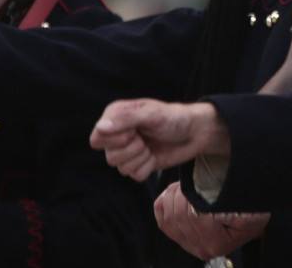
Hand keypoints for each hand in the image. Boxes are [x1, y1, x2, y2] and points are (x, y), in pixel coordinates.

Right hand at [90, 100, 229, 180]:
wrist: (194, 133)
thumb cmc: (173, 118)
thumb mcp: (151, 114)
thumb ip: (125, 119)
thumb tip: (100, 127)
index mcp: (115, 117)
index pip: (97, 138)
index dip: (114, 140)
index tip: (133, 132)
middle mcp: (118, 134)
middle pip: (109, 157)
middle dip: (132, 150)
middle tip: (145, 139)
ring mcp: (128, 151)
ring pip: (121, 169)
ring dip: (141, 159)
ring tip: (150, 146)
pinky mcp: (139, 164)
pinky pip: (134, 176)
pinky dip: (147, 168)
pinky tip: (154, 156)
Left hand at [154, 181, 267, 259]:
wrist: (253, 222)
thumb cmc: (253, 214)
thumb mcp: (253, 214)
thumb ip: (236, 214)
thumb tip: (213, 212)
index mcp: (217, 242)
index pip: (194, 217)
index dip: (190, 196)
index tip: (196, 182)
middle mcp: (201, 248)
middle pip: (178, 218)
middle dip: (179, 195)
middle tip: (189, 181)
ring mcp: (189, 245)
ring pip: (168, 219)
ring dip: (171, 198)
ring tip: (183, 186)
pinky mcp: (181, 239)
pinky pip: (162, 222)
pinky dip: (163, 205)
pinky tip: (173, 194)